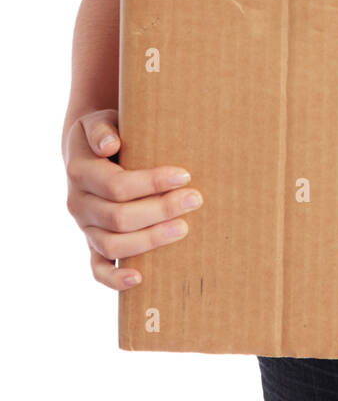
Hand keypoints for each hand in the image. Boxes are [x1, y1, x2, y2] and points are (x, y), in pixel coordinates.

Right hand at [63, 108, 204, 289]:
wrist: (88, 151)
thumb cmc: (105, 132)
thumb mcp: (98, 121)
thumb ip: (102, 129)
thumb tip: (110, 145)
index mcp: (80, 172)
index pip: (117, 185)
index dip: (151, 183)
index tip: (185, 175)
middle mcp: (79, 204)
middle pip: (119, 217)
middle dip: (161, 209)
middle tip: (195, 199)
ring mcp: (85, 227)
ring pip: (112, 245)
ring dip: (150, 240)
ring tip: (184, 228)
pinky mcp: (92, 243)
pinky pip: (97, 269)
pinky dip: (115, 279)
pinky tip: (140, 279)